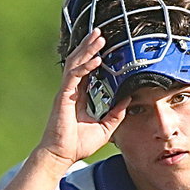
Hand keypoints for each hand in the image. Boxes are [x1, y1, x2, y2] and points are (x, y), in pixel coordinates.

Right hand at [37, 29, 128, 165]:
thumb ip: (116, 114)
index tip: (104, 47)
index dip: (93, 57)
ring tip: (98, 37)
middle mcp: (71, 91)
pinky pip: (74, 75)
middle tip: (100, 33)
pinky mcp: (63, 96)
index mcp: (78, 96)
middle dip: (90, 46)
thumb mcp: (104, 128)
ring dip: (87, 49)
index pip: (86, 71)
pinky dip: (85, 66)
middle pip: (80, 62)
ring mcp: (65, 92)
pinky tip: (96, 59)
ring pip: (76, 63)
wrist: (61, 155)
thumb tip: (128, 100)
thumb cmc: (77, 145)